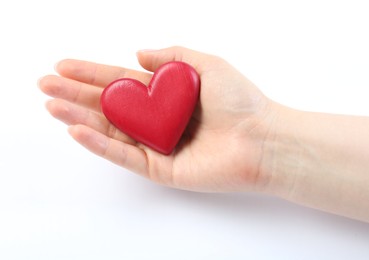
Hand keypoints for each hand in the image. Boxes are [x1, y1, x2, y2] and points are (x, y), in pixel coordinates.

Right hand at [39, 46, 277, 192]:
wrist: (262, 138)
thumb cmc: (239, 100)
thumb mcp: (206, 63)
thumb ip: (172, 56)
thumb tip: (138, 54)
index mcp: (166, 96)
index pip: (122, 82)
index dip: (92, 74)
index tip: (64, 67)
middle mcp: (157, 119)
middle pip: (109, 106)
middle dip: (76, 95)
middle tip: (46, 86)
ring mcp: (157, 144)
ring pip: (111, 131)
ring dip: (79, 118)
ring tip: (52, 106)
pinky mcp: (160, 168)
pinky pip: (125, 155)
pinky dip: (101, 144)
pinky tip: (78, 131)